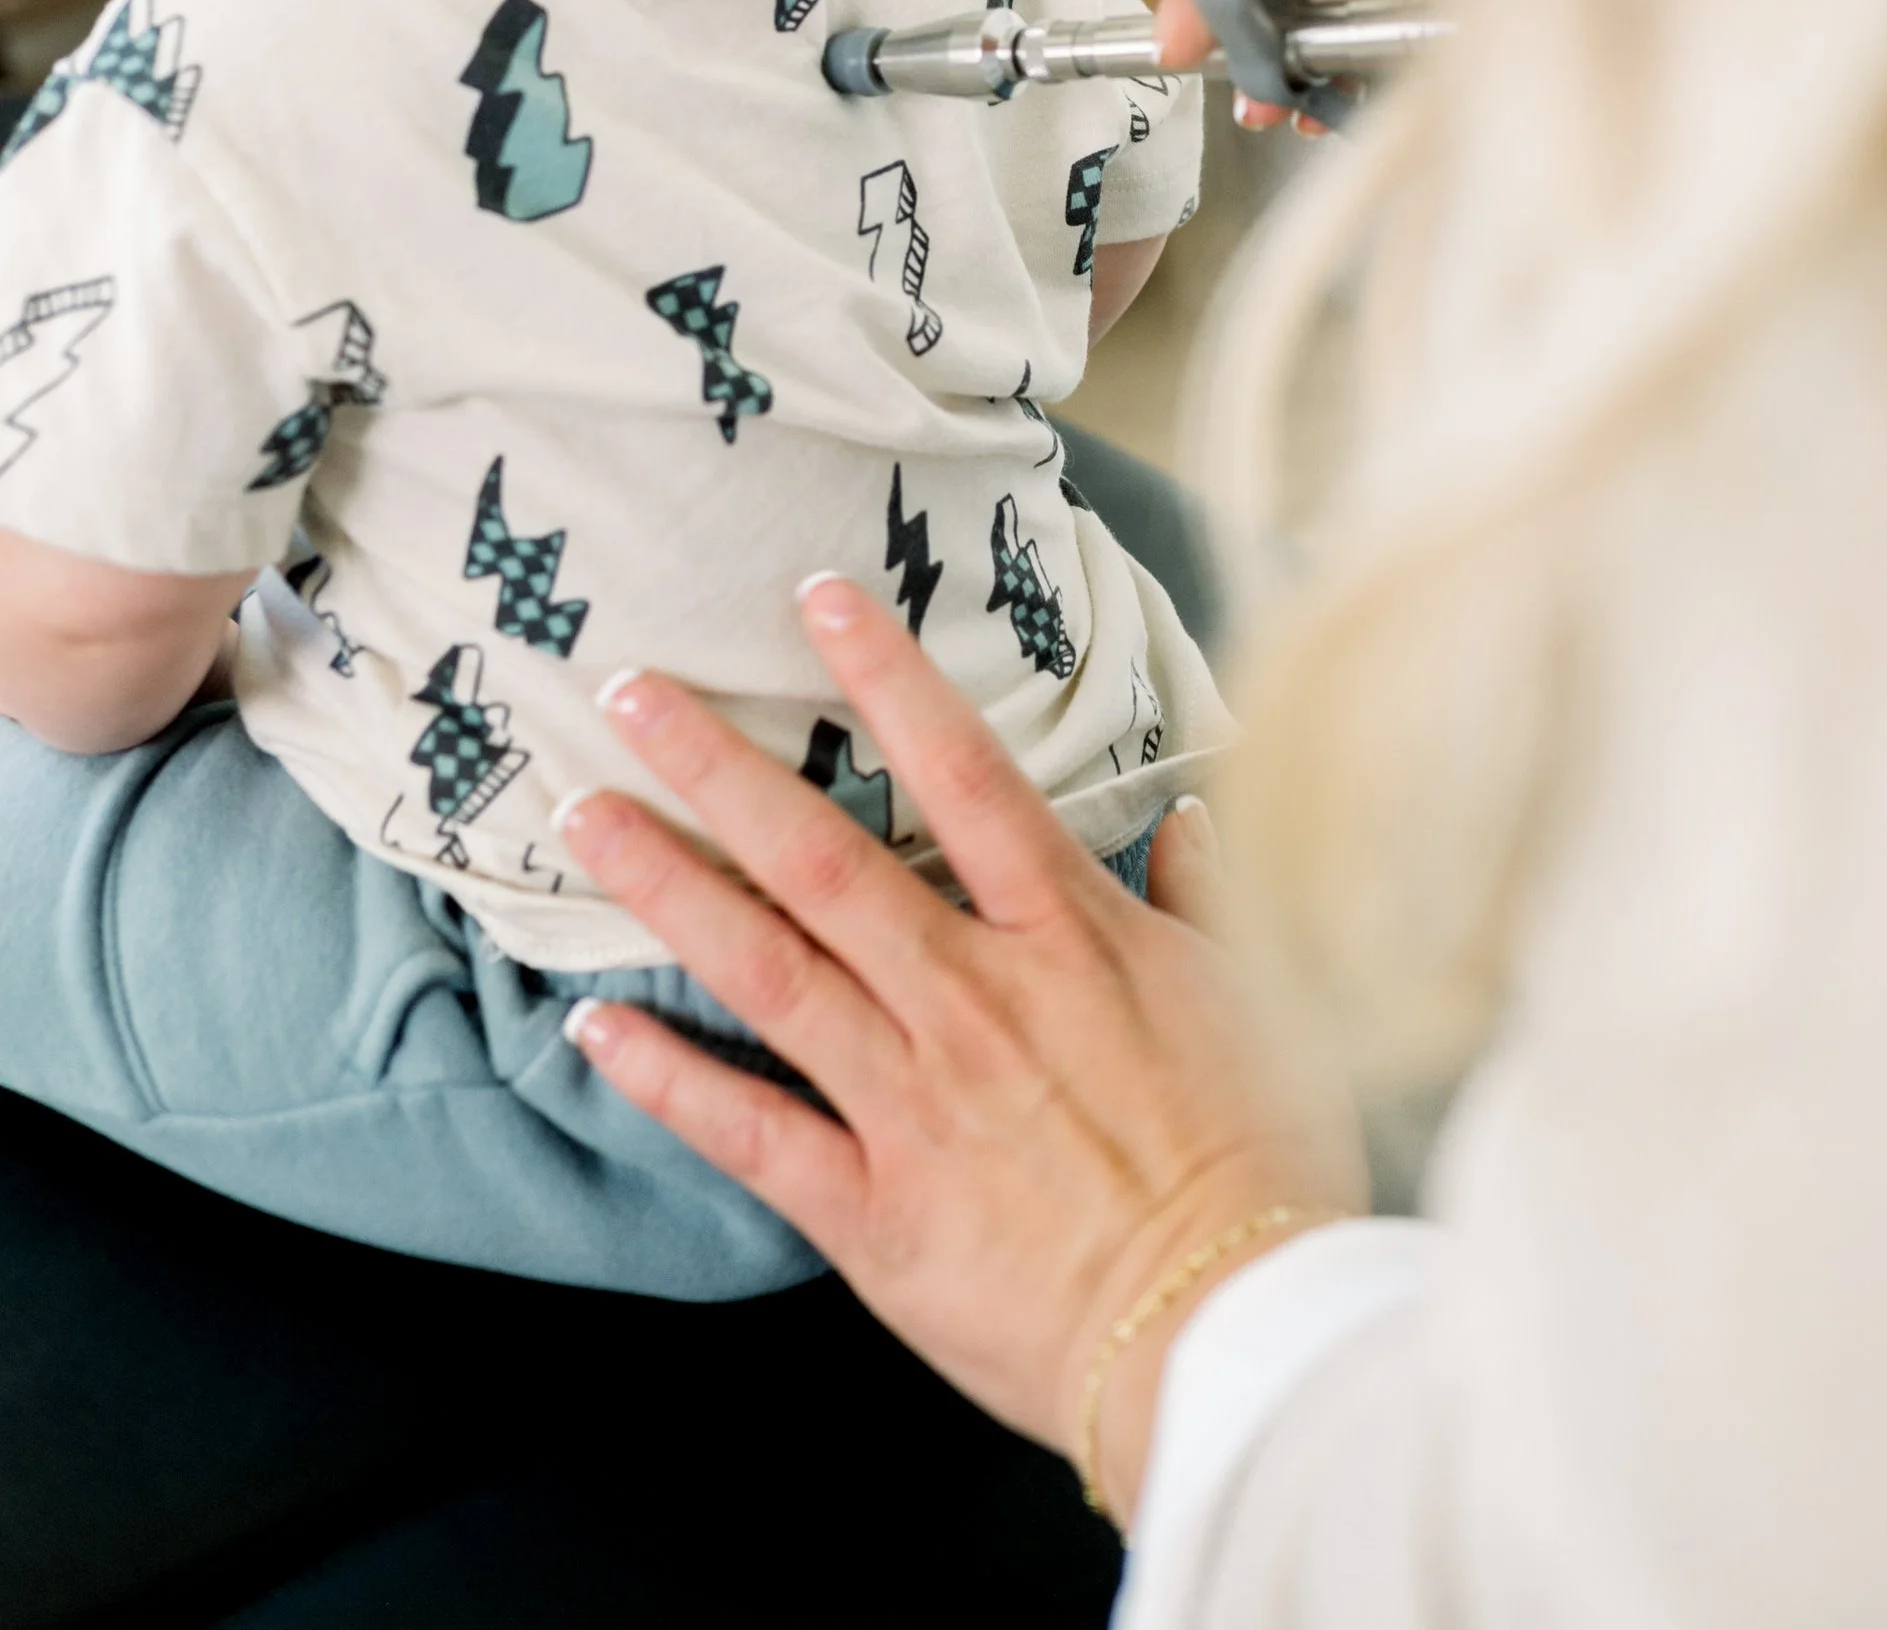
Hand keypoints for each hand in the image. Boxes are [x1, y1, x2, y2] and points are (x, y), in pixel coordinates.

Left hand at [557, 582, 1364, 1526]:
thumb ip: (1205, 899)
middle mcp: (973, 997)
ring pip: (766, 968)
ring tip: (588, 817)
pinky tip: (596, 1031)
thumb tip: (1190, 816)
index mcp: (1068, 937)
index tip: (816, 599)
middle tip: (632, 692)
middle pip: (822, 856)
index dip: (885, 675)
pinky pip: (752, 1133)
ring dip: (668, 887)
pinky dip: (669, 1081)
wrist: (1231, 1325)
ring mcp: (913, 1100)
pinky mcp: (874, 1209)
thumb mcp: (1258, 997)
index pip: (961, 771)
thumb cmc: (1259, 1160)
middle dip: (720, 765)